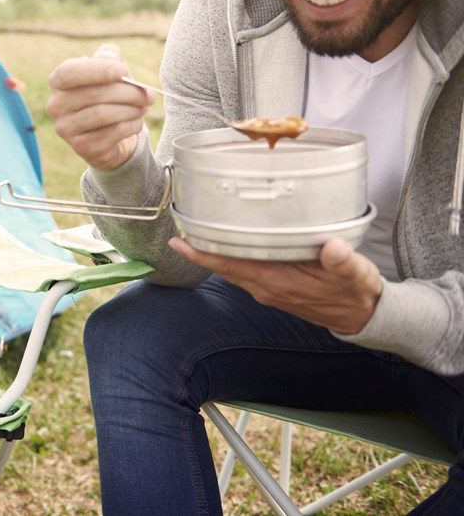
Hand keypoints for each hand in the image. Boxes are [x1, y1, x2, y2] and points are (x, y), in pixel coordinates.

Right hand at [46, 43, 154, 170]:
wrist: (107, 134)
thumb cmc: (107, 94)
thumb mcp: (108, 70)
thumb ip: (109, 57)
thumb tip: (113, 61)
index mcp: (57, 82)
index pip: (69, 73)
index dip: (96, 70)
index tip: (122, 70)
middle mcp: (56, 105)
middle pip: (93, 94)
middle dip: (128, 92)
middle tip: (148, 95)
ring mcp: (66, 128)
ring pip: (103, 114)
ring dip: (131, 109)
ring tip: (144, 107)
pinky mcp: (82, 146)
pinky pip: (112, 132)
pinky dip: (131, 125)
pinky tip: (136, 122)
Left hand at [168, 236, 382, 333]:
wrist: (363, 316)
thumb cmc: (356, 292)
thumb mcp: (355, 273)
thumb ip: (342, 260)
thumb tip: (332, 247)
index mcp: (277, 282)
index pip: (230, 266)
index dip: (202, 255)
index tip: (178, 243)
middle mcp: (266, 288)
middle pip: (223, 267)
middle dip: (199, 250)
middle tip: (180, 227)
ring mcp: (268, 290)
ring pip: (232, 269)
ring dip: (214, 254)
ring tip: (197, 231)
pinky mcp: (275, 288)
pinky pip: (244, 271)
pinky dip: (232, 258)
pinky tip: (230, 243)